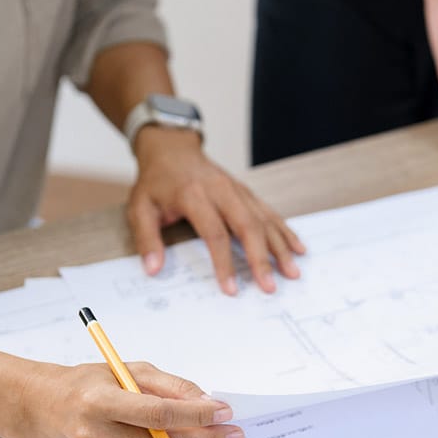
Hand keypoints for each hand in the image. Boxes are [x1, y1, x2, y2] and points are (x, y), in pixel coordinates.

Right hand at [26, 360, 242, 437]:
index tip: (225, 413)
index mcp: (98, 403)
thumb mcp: (128, 371)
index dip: (197, 415)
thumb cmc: (89, 386)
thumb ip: (170, 386)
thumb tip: (209, 404)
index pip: (158, 415)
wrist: (43, 410)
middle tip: (231, 432)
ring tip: (183, 432)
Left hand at [127, 128, 305, 295]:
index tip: (231, 289)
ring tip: (292, 272)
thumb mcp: (139, 207)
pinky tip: (298, 247)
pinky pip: (269, 212)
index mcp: (194, 195)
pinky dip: (285, 231)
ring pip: (263, 219)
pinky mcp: (246, 192)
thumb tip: (153, 269)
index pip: (214, 233)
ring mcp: (237, 190)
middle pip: (247, 226)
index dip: (224, 263)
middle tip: (270, 286)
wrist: (172, 148)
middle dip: (261, 258)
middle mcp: (221, 191)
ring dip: (280, 247)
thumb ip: (146, 238)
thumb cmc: (156, 182)